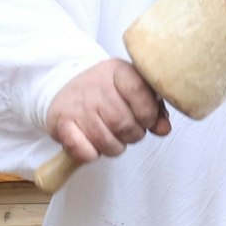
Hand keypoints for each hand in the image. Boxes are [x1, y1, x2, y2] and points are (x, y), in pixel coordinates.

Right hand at [46, 59, 170, 164]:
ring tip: (112, 137)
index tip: (146, 119)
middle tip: (128, 131)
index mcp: (117, 71)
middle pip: (124, 123)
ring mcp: (77, 105)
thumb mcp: (133, 90)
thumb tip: (163, 129)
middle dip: (133, 135)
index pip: (139, 91)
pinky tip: (93, 144)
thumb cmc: (107, 92)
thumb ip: (154, 109)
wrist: (65, 86)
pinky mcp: (61, 123)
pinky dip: (92, 154)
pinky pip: (84, 151)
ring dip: (114, 147)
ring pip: (106, 142)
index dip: (148, 113)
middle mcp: (95, 85)